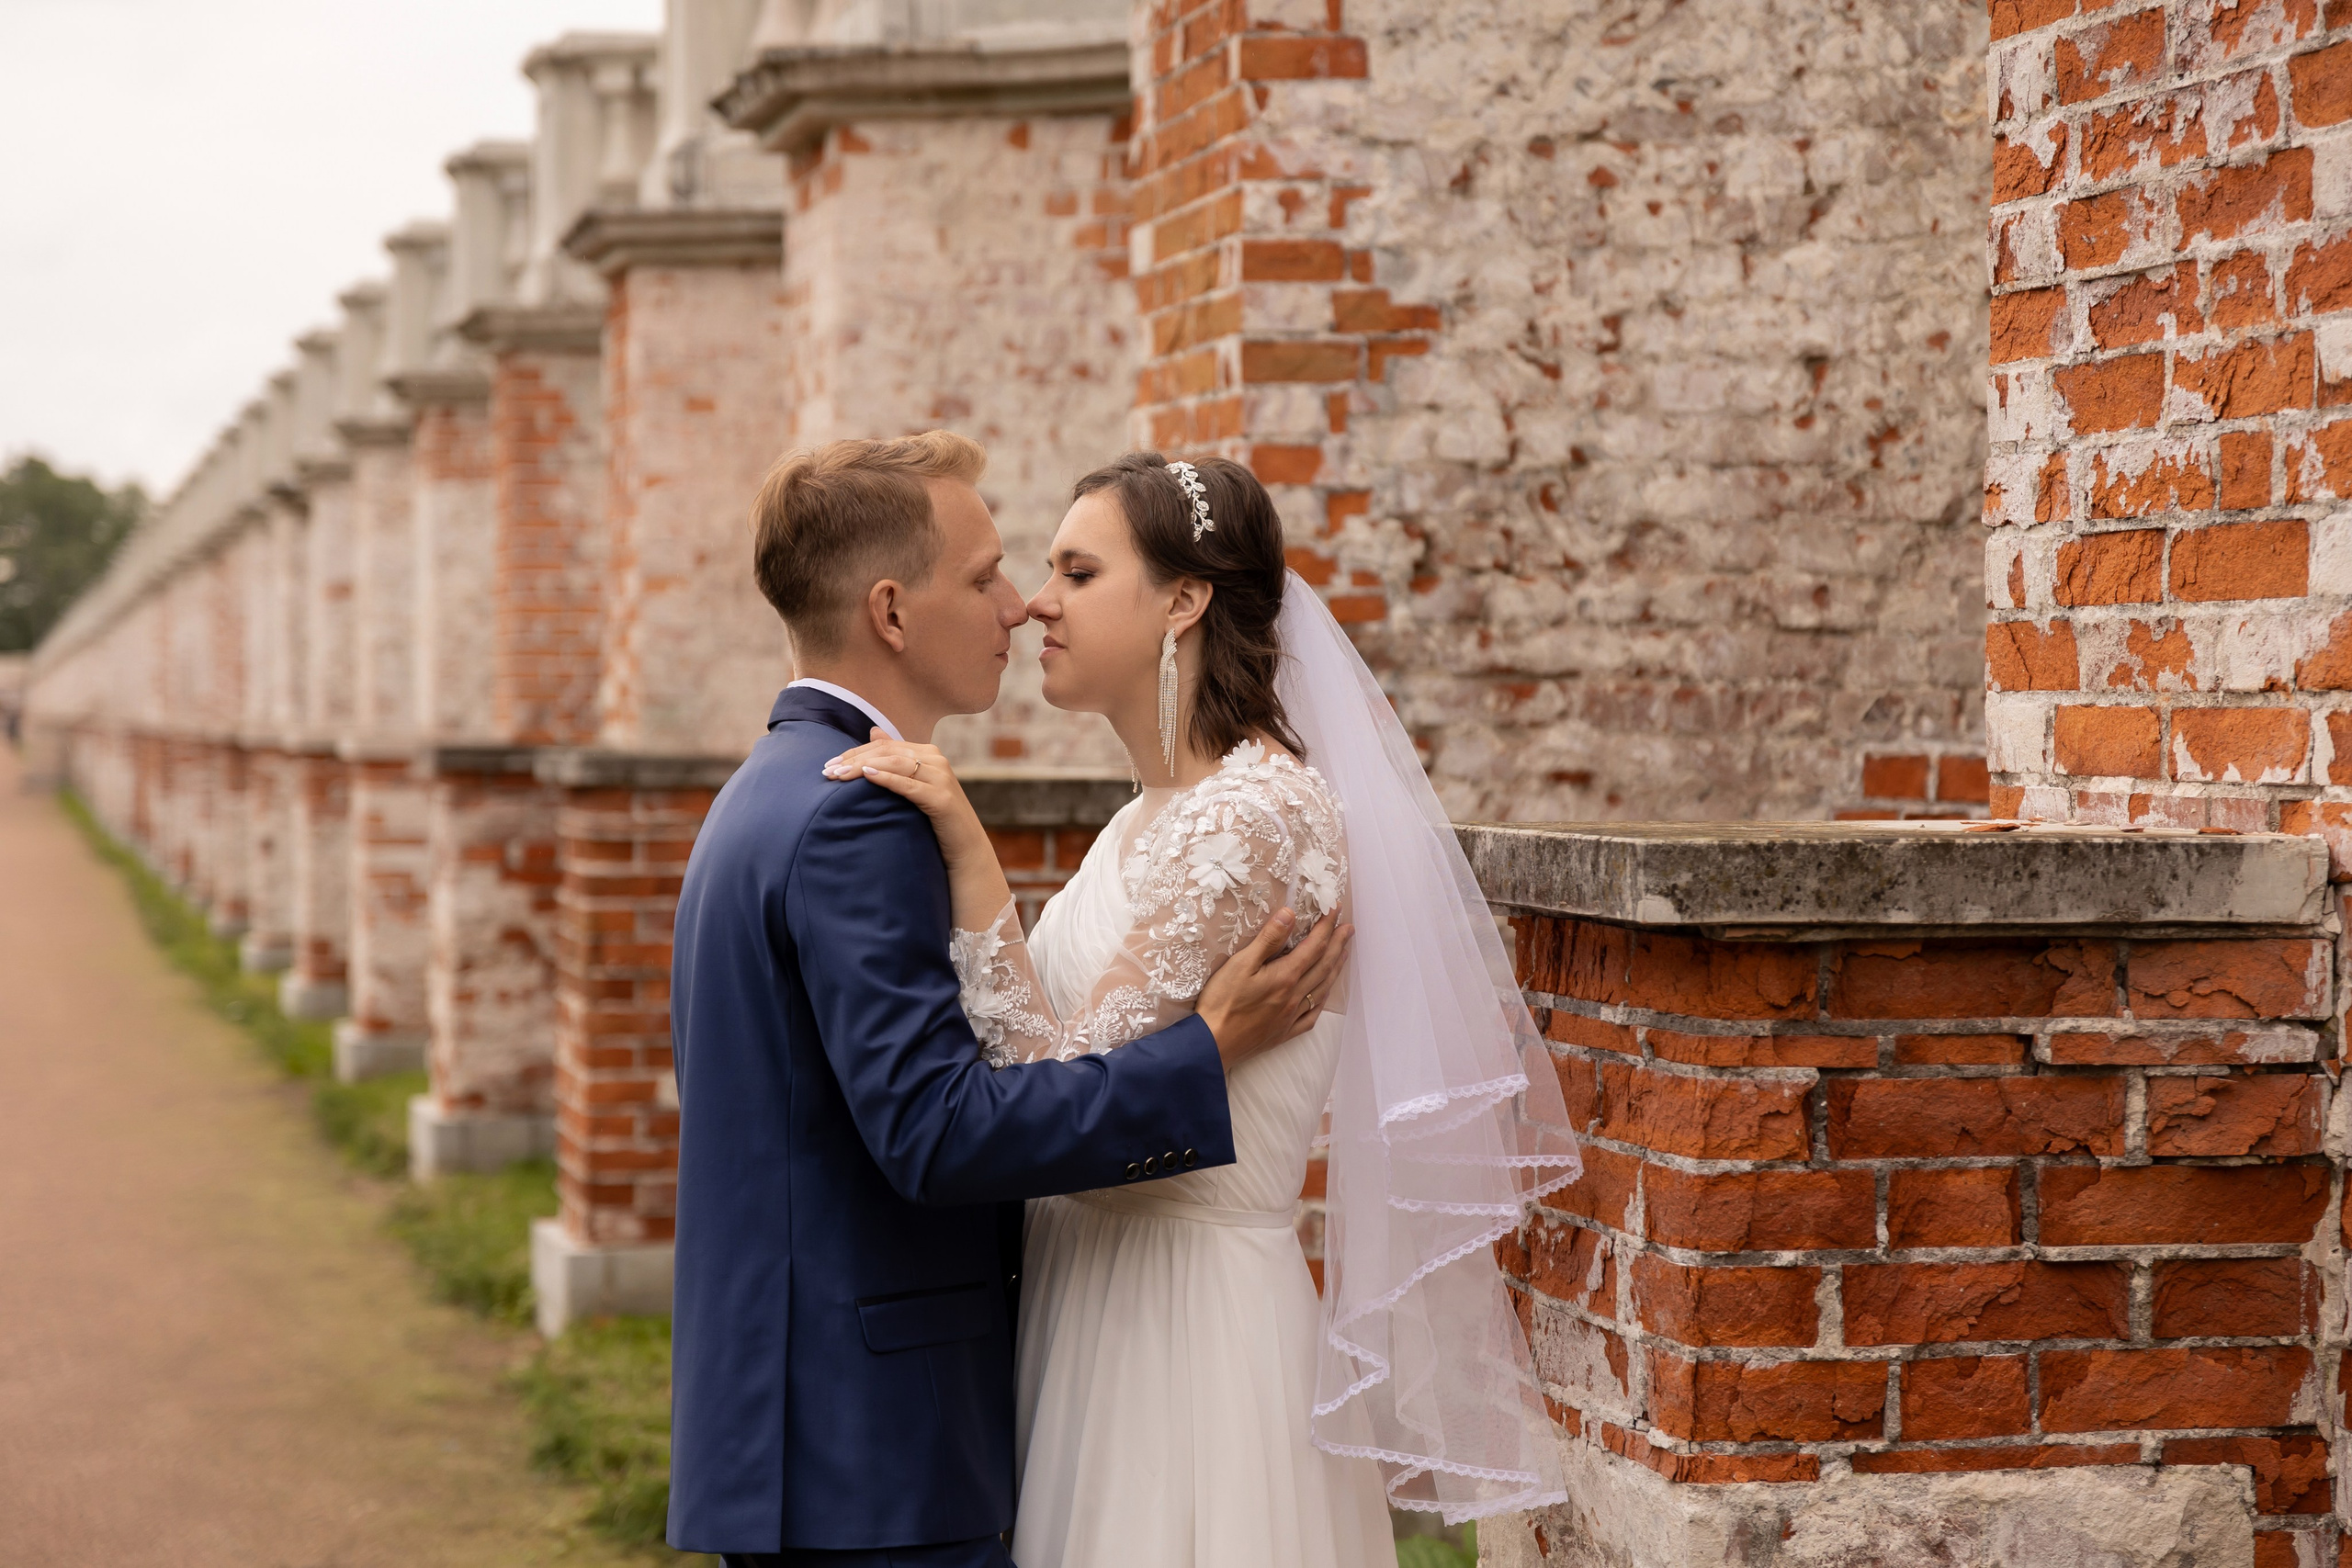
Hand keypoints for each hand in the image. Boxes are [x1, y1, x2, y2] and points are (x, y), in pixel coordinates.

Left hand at [823, 731, 988, 865]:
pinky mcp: (942, 799)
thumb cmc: (936, 819)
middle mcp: (937, 760)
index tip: (830, 763)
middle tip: (827, 770)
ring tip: (839, 775)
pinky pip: (909, 785)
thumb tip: (873, 731)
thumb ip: (896, 759)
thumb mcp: (916, 785)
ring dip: (863, 767)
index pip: (886, 745)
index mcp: (929, 754)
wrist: (966, 848)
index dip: (856, 751)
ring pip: (896, 763)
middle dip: (854, 759)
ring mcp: (941, 778)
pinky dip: (887, 778)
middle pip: (888, 752)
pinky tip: (868, 776)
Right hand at [1193, 910, 1353, 1072]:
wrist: (1213, 1044)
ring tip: (1344, 954)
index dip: (1327, 926)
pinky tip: (1324, 995)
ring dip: (1336, 968)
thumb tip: (1290, 914)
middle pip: (1324, 966)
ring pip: (1322, 989)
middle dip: (1338, 944)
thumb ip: (1268, 939)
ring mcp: (1291, 1016)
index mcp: (1285, 977)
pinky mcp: (1284, 1032)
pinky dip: (1322, 1000)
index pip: (1314, 946)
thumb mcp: (1240, 964)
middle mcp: (1294, 996)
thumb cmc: (1222, 1002)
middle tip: (1349, 928)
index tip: (1336, 909)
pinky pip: (1312, 1015)